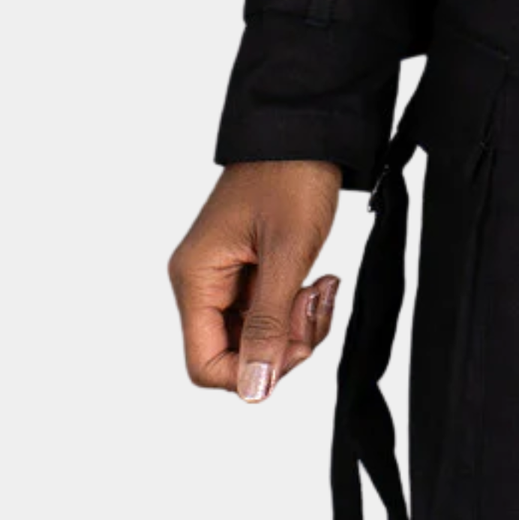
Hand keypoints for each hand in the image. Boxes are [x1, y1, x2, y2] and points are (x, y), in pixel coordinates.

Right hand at [168, 161, 343, 402]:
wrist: (308, 129)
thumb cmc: (292, 176)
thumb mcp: (287, 253)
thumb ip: (269, 324)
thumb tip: (254, 390)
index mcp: (196, 277)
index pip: (204, 364)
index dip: (251, 370)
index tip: (293, 344)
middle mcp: (202, 281)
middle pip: (232, 353)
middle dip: (281, 343)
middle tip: (314, 305)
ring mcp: (225, 275)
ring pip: (255, 336)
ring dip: (294, 325)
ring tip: (321, 288)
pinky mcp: (248, 269)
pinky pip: (267, 312)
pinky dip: (296, 308)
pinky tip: (319, 282)